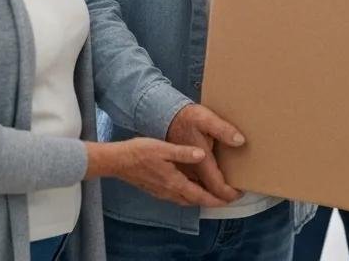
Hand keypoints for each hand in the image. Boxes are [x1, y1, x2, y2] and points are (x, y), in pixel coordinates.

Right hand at [88, 138, 229, 207]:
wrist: (118, 161)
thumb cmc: (139, 152)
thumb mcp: (163, 148)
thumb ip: (183, 152)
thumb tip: (202, 154)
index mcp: (174, 182)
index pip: (200, 195)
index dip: (217, 198)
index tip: (230, 199)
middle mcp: (170, 191)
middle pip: (195, 201)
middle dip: (212, 201)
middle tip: (226, 198)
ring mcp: (162, 192)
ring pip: (186, 199)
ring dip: (200, 198)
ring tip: (212, 193)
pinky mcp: (157, 189)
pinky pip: (178, 196)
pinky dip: (189, 194)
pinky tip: (191, 186)